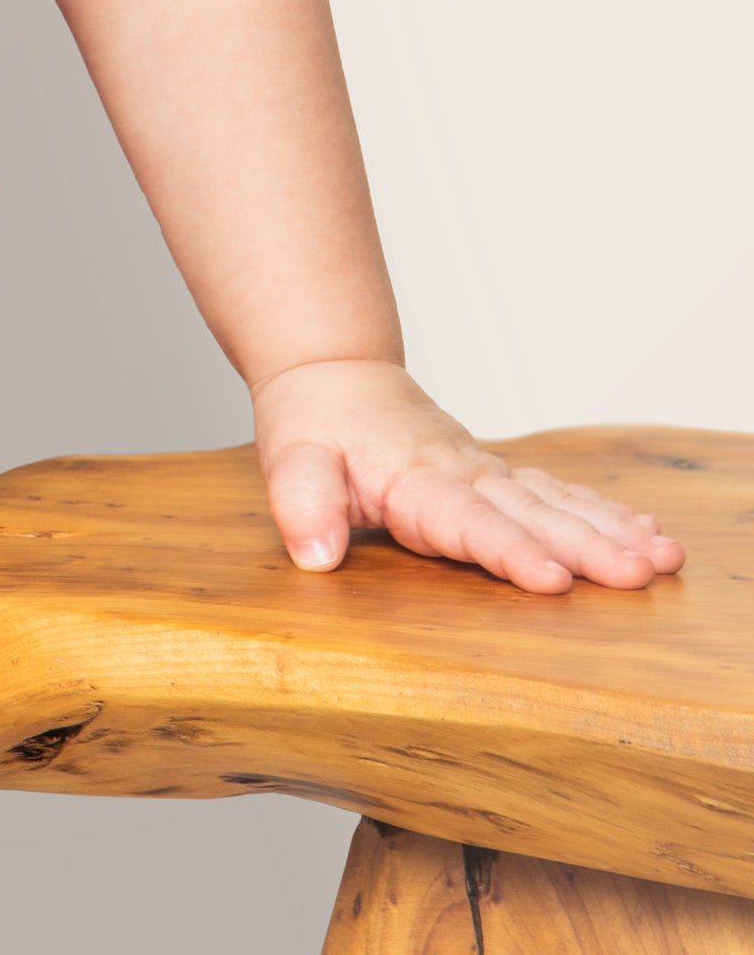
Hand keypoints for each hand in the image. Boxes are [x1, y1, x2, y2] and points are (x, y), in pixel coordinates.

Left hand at [251, 359, 686, 594]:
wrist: (334, 375)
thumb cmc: (315, 423)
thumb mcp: (291, 459)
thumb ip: (303, 503)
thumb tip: (315, 556)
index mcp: (415, 480)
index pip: (468, 522)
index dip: (510, 550)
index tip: (554, 579)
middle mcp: (463, 475)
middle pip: (532, 514)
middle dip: (588, 546)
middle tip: (641, 573)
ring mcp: (485, 473)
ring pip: (555, 502)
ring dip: (610, 530)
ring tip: (663, 557)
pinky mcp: (495, 476)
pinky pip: (554, 493)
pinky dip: (601, 512)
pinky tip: (643, 533)